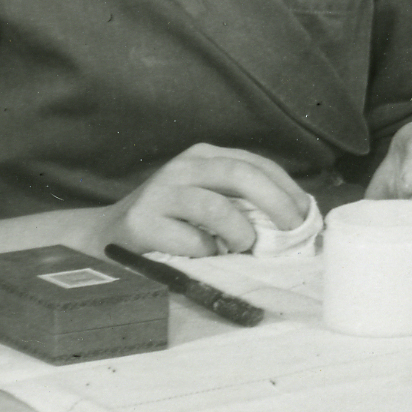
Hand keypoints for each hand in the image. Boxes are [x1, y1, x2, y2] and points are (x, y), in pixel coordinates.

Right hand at [104, 143, 310, 258]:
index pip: (256, 163)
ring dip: (240, 233)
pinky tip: (205, 255)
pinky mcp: (142, 223)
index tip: (305, 214)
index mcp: (204, 156)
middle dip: (276, 203)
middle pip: (241, 175)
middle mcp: (183, 167)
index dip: (287, 188)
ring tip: (241, 247)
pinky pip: (191, 240)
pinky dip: (208, 252)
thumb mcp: (206, 198)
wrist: (106, 236)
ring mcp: (160, 192)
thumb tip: (296, 218)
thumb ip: (242, 199)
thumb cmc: (170, 221)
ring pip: (218, 208)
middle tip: (292, 231)